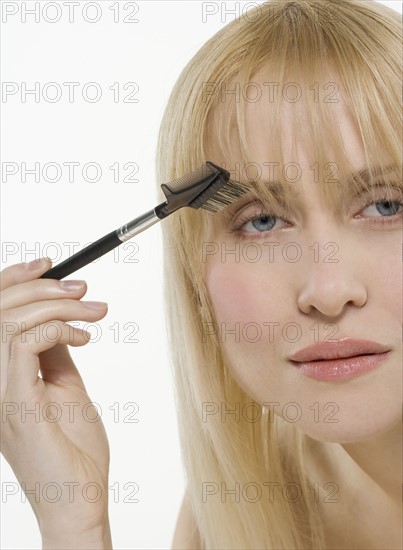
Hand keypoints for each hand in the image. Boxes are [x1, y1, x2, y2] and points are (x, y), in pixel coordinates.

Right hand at [0, 258, 110, 545]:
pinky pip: (26, 344)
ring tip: (93, 313)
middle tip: (84, 291)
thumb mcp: (65, 388)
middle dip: (44, 287)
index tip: (53, 266)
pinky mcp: (16, 402)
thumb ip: (55, 354)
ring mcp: (0, 391)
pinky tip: (83, 338)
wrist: (80, 499)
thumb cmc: (74, 449)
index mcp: (0, 374)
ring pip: (11, 320)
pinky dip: (59, 329)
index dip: (16, 280)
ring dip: (58, 305)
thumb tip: (61, 320)